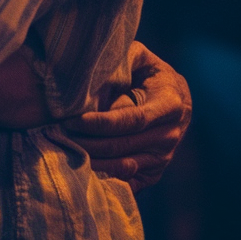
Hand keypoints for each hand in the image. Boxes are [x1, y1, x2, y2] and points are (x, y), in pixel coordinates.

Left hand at [65, 42, 191, 192]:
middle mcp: (170, 135)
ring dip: (93, 161)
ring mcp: (164, 157)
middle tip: (60, 134)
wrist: (180, 100)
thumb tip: (96, 72)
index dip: (101, 123)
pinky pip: (128, 181)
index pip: (131, 119)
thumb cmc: (151, 73)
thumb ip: (122, 59)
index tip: (74, 120)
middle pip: (123, 146)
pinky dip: (105, 177)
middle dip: (89, 143)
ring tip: (66, 150)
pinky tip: (83, 168)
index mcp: (168, 105)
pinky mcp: (156, 172)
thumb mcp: (141, 57)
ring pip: (123, 166)